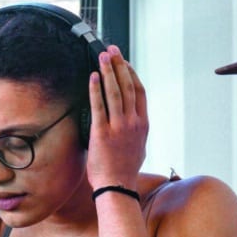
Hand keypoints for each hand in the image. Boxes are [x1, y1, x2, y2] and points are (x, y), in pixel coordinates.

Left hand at [86, 46, 148, 190]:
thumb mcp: (139, 147)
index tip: (124, 62)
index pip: (139, 91)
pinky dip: (96, 89)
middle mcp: (133, 122)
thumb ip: (136, 131)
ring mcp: (118, 127)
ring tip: (102, 56)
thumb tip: (133, 121)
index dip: (131, 74)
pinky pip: (99, 105)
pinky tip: (93, 76)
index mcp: (143, 124)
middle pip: (127, 86)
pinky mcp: (102, 132)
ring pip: (115, 91)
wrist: (116, 186)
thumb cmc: (125, 170)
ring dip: (108, 71)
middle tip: (112, 50)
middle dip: (119, 65)